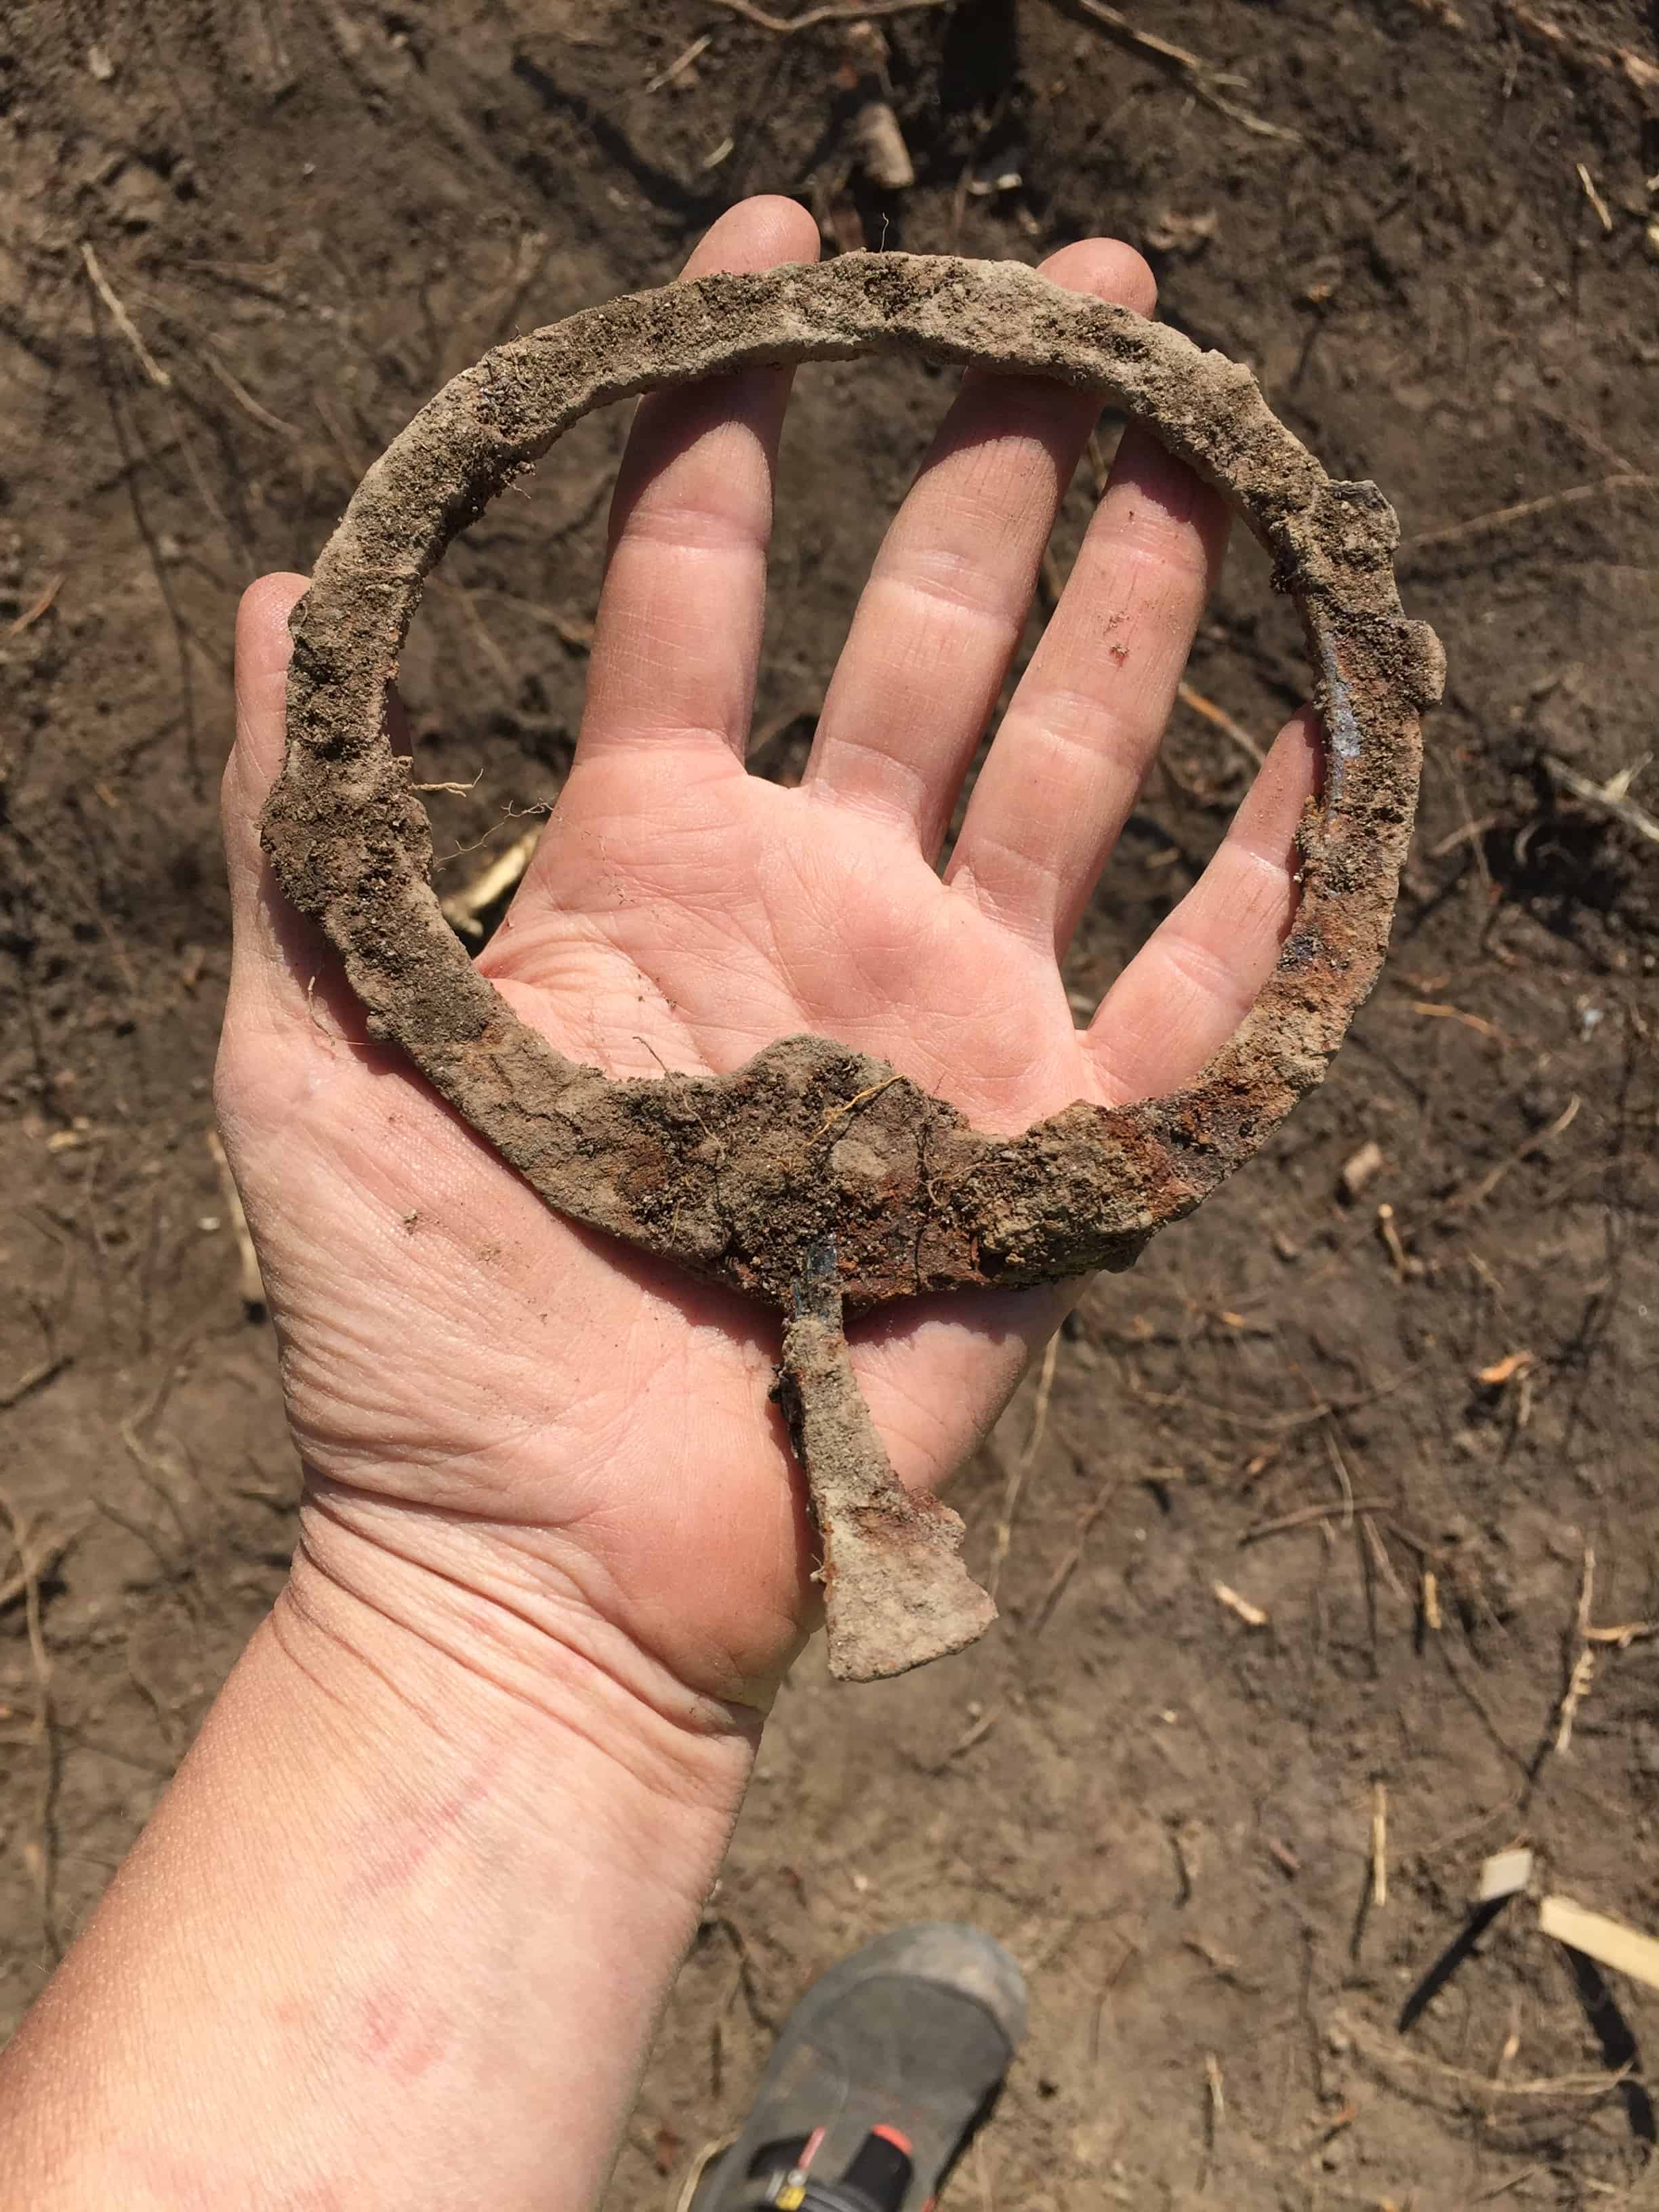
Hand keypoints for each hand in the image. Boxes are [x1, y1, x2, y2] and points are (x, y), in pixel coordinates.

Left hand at [218, 196, 1316, 1715]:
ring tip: (1210, 434)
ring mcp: (946, 1017)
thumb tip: (284, 587)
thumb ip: (302, 823)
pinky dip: (1266, 884)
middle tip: (1084, 287)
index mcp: (642, 865)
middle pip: (931, 637)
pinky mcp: (1052, 1147)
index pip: (699, 588)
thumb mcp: (318, 1048)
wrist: (543, 1563)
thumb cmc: (413, 1331)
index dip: (730, 414)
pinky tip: (1315, 745)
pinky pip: (1195, 997)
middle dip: (1006, 455)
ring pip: (1071, 764)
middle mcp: (814, 909)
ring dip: (1145, 601)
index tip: (772, 255)